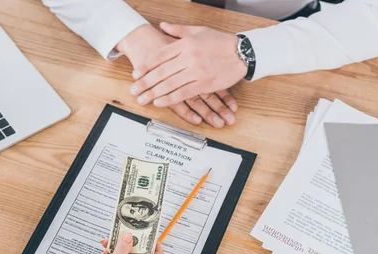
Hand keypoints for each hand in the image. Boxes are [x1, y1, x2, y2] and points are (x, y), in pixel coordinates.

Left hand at [117, 24, 237, 127]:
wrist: (243, 52)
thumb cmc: (220, 42)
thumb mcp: (199, 31)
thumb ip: (178, 30)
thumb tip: (161, 26)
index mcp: (186, 43)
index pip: (160, 56)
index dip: (146, 66)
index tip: (135, 74)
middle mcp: (189, 57)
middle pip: (161, 72)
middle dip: (145, 83)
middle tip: (133, 90)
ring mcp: (197, 71)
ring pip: (170, 84)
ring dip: (153, 93)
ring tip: (142, 99)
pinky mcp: (205, 84)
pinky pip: (183, 93)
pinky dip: (170, 99)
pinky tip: (159, 102)